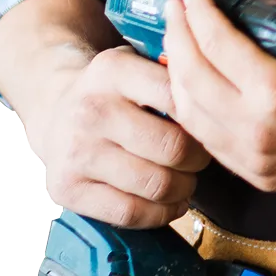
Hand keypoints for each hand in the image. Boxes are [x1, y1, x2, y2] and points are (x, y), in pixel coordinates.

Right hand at [35, 43, 211, 227]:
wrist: (54, 108)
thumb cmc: (113, 88)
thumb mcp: (136, 61)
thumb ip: (173, 72)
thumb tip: (221, 96)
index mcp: (113, 70)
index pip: (178, 96)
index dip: (205, 117)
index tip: (212, 124)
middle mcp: (91, 110)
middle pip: (173, 147)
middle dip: (199, 159)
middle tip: (203, 158)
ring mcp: (77, 152)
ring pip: (155, 184)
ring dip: (184, 189)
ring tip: (188, 182)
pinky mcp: (67, 189)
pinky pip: (130, 213)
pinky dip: (160, 214)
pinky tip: (169, 204)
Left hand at [161, 0, 275, 192]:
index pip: (214, 45)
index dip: (197, 14)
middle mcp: (258, 132)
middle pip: (190, 80)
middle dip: (177, 38)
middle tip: (176, 11)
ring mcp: (256, 161)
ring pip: (191, 117)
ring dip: (177, 76)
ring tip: (181, 44)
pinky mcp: (260, 177)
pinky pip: (210, 142)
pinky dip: (195, 109)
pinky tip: (198, 84)